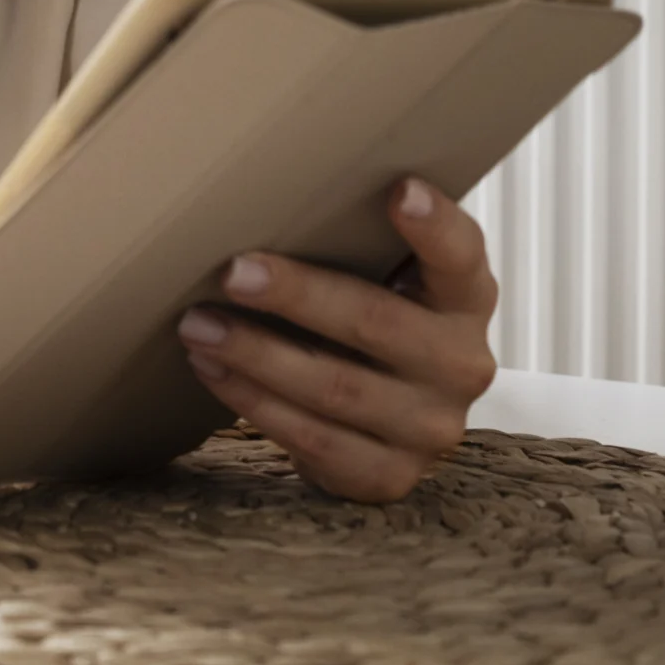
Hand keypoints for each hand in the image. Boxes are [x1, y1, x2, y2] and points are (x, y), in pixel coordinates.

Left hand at [174, 177, 498, 502]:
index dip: (435, 225)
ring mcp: (431, 427)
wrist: (390, 424)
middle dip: (298, 296)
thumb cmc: (373, 324)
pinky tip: (213, 370)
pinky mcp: (390, 475)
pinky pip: (314, 438)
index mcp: (466, 299)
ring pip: (336, 387)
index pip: (460, 255)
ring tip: (198, 325)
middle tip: (233, 272)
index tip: (400, 190)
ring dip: (256, 354)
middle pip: (377, 322)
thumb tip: (268, 192)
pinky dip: (254, 402)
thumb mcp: (387, 280)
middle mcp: (461, 363)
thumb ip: (358, 242)